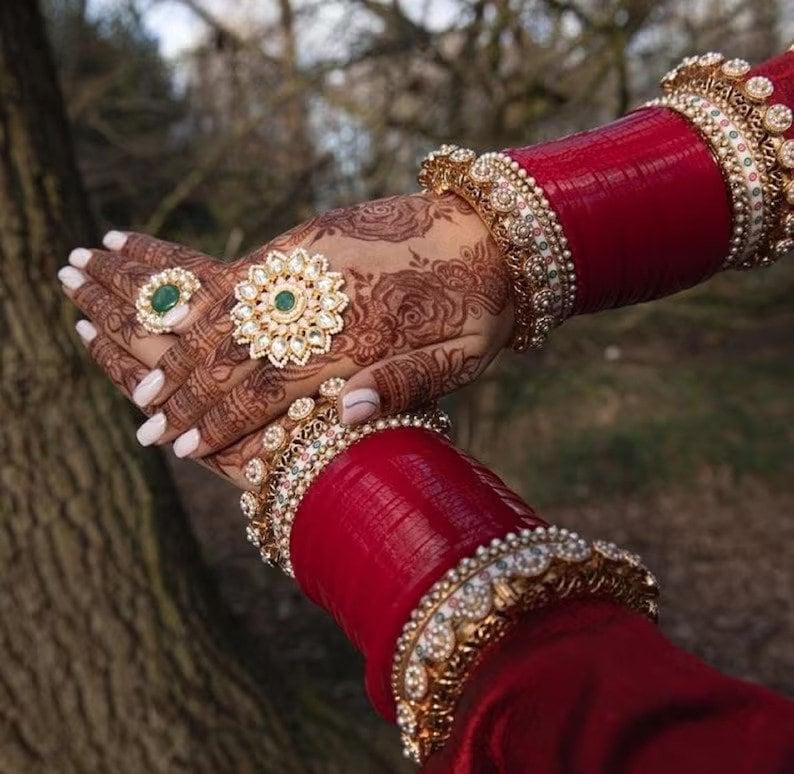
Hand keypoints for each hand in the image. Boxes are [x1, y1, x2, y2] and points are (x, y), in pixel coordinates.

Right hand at [60, 193, 512, 484]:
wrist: (493, 228)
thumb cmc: (480, 305)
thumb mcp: (459, 359)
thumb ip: (400, 386)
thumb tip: (343, 418)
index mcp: (360, 341)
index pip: (274, 389)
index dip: (224, 420)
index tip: (183, 446)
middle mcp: (326, 303)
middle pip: (242, 356)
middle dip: (189, 396)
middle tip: (147, 429)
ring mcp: (312, 265)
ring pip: (234, 315)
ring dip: (185, 354)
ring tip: (145, 386)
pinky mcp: (310, 238)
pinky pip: (246, 272)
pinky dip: (206, 302)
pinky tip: (179, 322)